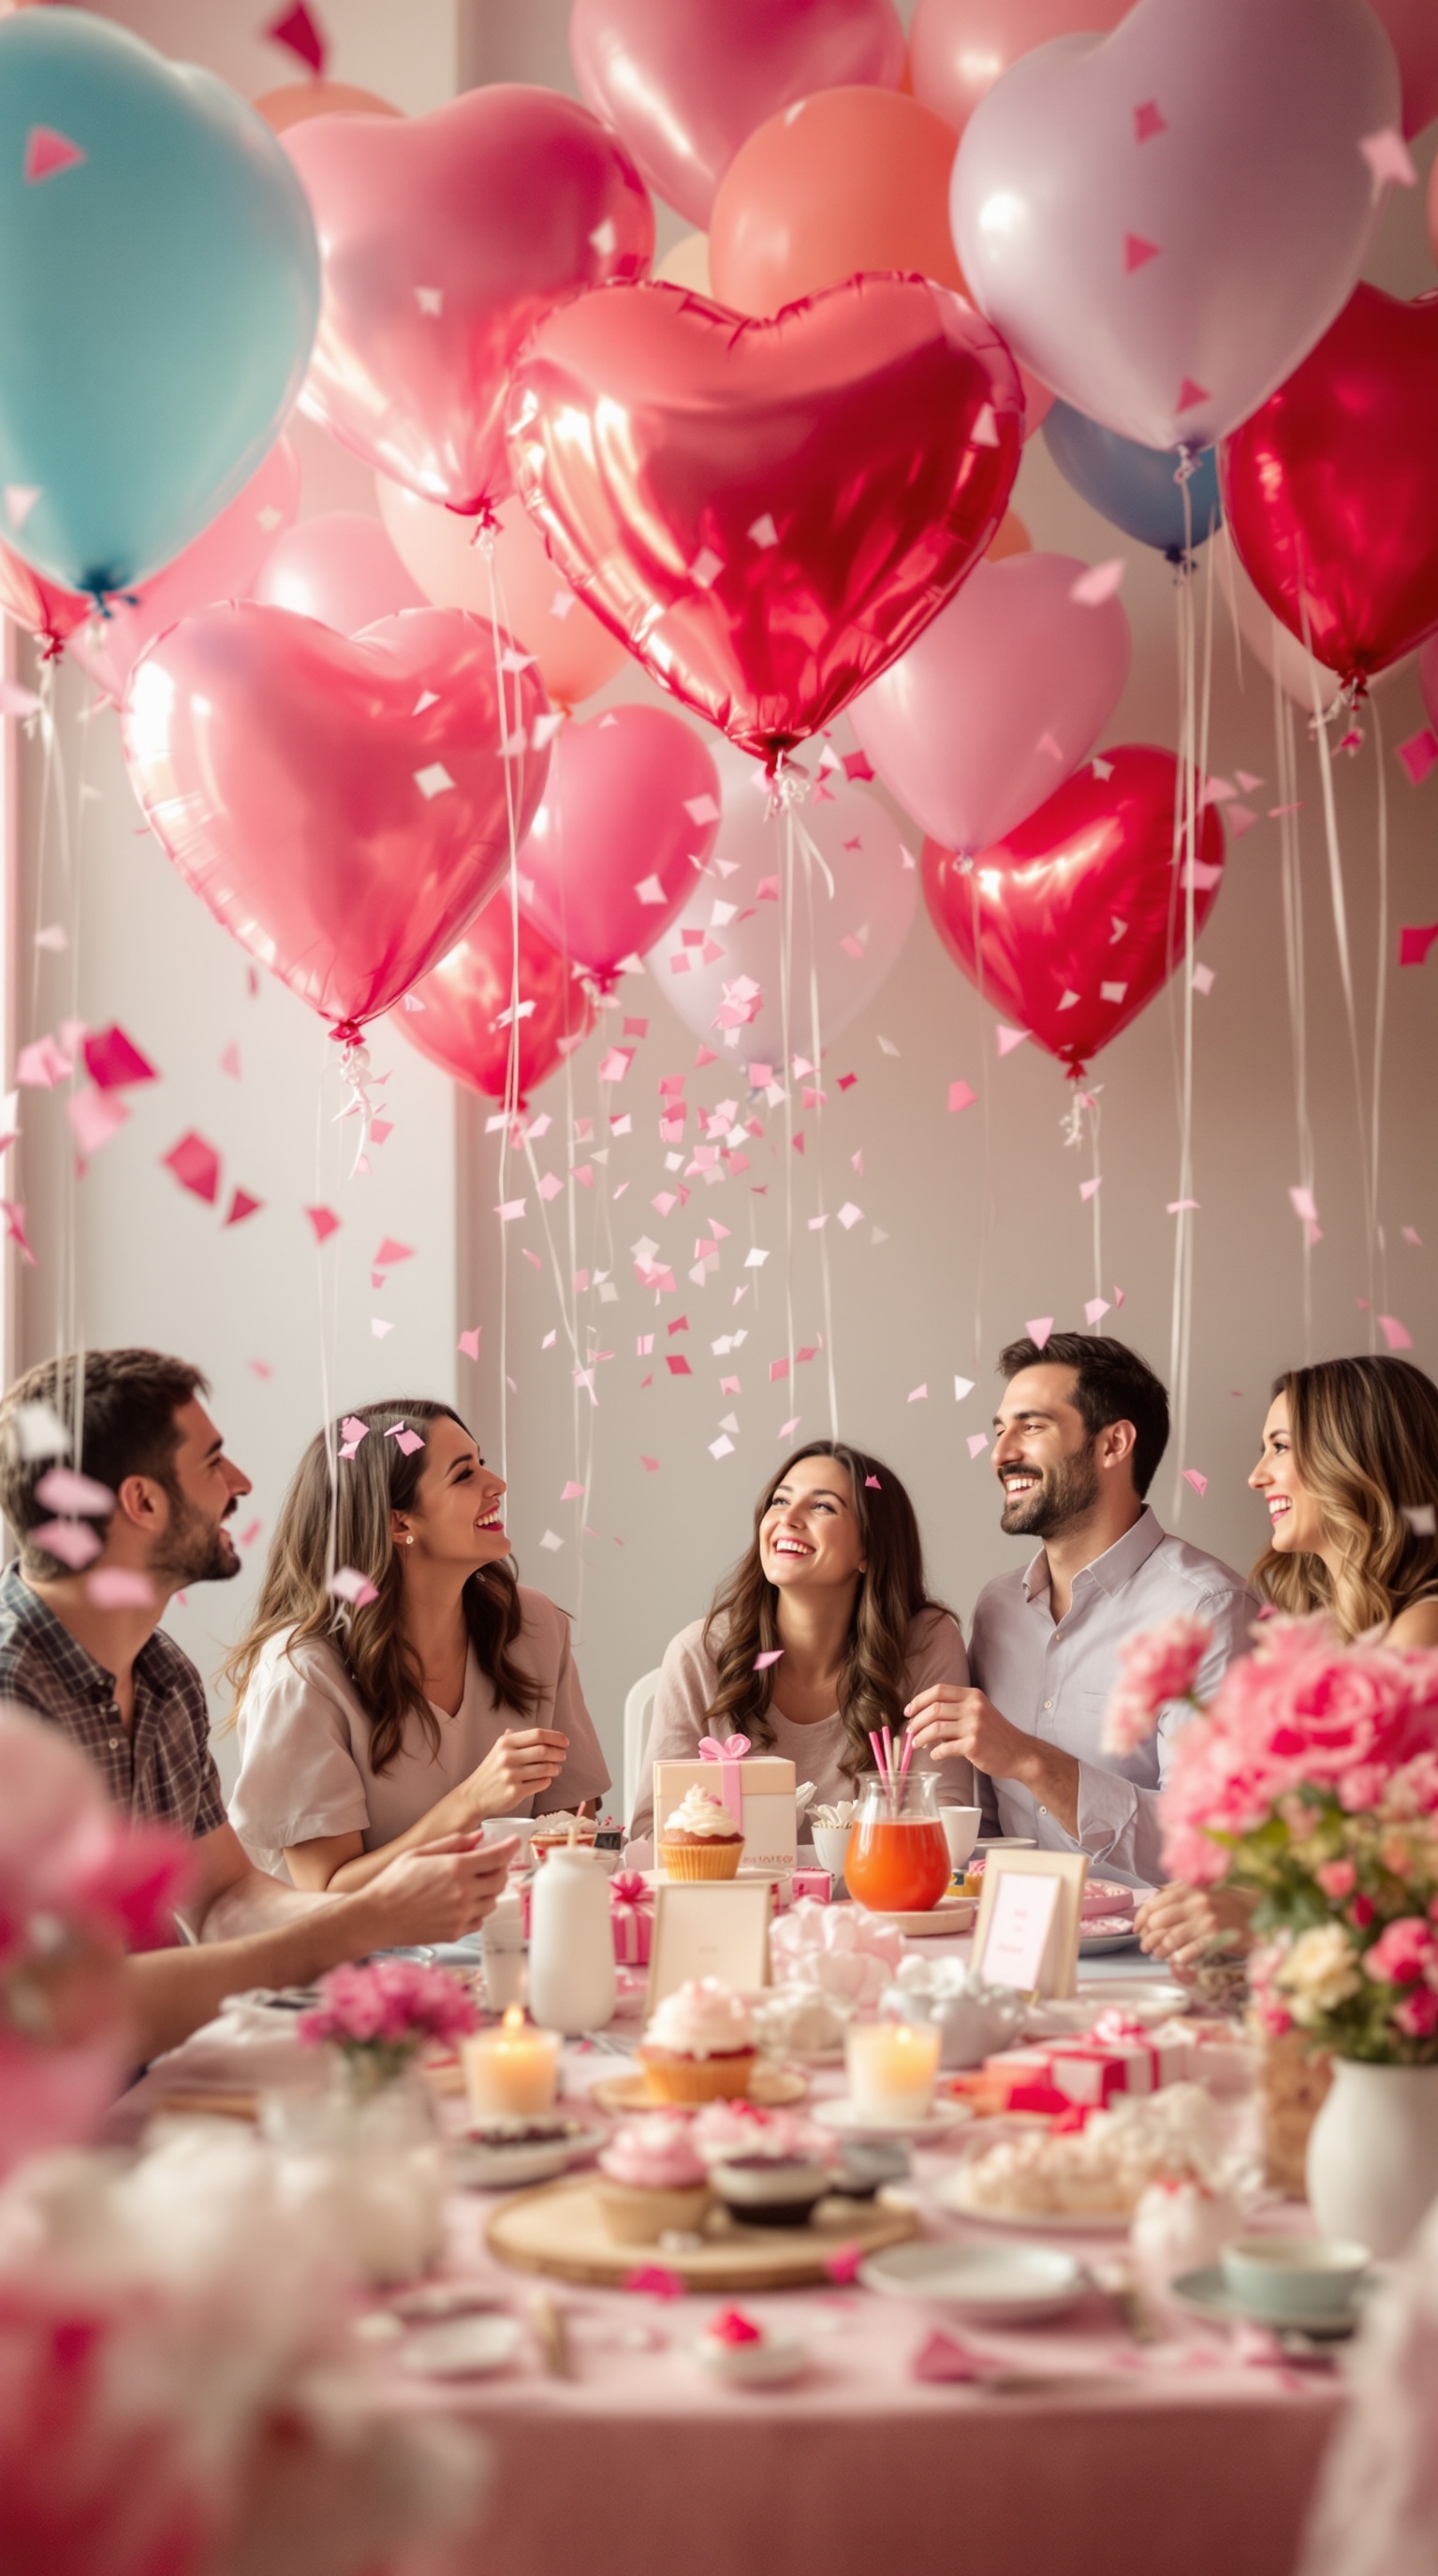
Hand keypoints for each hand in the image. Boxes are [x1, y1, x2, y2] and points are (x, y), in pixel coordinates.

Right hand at [358, 1832, 518, 1947]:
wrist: (376, 1917)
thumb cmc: (392, 1883)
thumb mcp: (420, 1853)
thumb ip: (452, 1843)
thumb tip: (477, 1837)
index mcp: (455, 1868)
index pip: (496, 1857)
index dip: (509, 1848)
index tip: (515, 1843)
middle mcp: (463, 1893)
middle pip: (500, 1880)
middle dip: (500, 1869)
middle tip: (492, 1865)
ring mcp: (461, 1915)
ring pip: (492, 1902)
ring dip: (489, 1891)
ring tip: (473, 1885)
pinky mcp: (455, 1933)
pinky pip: (479, 1921)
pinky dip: (477, 1911)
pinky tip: (462, 1904)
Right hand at [470, 1728, 569, 1815]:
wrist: (474, 1795)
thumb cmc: (491, 1772)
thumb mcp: (499, 1750)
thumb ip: (517, 1740)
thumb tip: (541, 1734)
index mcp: (505, 1743)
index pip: (537, 1734)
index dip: (555, 1737)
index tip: (565, 1741)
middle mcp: (507, 1757)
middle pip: (544, 1750)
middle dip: (558, 1753)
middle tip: (562, 1755)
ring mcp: (511, 1775)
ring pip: (545, 1768)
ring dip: (555, 1768)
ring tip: (556, 1768)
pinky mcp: (515, 1792)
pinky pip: (541, 1784)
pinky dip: (547, 1781)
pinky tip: (546, 1779)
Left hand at [903, 1683, 1035, 1780]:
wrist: (1020, 1753)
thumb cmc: (996, 1734)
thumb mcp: (979, 1712)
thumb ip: (956, 1710)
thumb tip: (924, 1718)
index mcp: (972, 1695)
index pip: (938, 1690)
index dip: (919, 1700)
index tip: (908, 1711)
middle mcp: (973, 1707)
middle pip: (933, 1709)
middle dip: (916, 1721)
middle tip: (909, 1731)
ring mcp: (974, 1726)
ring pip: (935, 1728)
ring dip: (920, 1738)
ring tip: (916, 1745)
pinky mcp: (974, 1745)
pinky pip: (945, 1748)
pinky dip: (935, 1753)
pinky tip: (935, 1755)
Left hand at [1135, 1880, 1257, 1973]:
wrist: (1255, 1913)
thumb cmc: (1223, 1904)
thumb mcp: (1199, 1891)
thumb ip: (1176, 1895)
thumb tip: (1149, 1908)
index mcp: (1188, 1888)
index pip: (1154, 1902)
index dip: (1141, 1917)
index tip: (1136, 1928)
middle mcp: (1195, 1901)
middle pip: (1158, 1921)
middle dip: (1148, 1936)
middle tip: (1146, 1945)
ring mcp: (1205, 1919)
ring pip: (1170, 1938)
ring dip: (1159, 1950)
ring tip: (1157, 1955)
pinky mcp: (1215, 1937)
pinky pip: (1188, 1951)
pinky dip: (1178, 1958)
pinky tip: (1176, 1960)